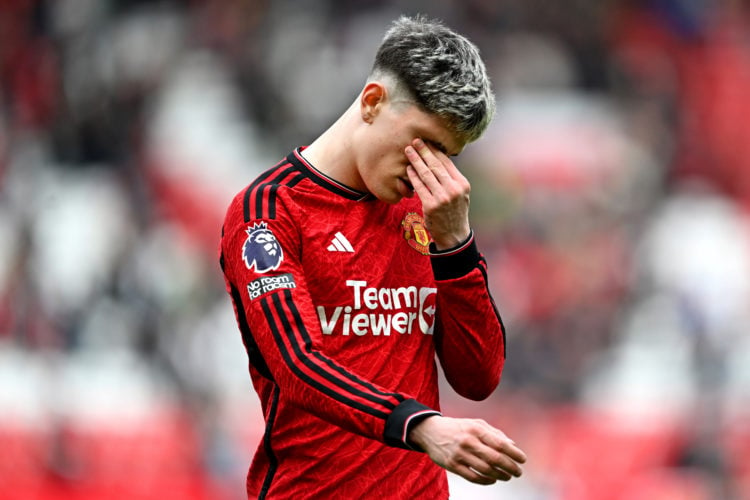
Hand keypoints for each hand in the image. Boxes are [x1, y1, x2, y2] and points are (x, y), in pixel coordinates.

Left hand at [405, 139, 470, 249]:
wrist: (454, 235)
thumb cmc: (455, 212)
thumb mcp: (460, 195)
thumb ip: (452, 179)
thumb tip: (439, 160)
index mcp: (462, 184)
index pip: (447, 163)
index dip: (435, 151)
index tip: (427, 142)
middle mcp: (454, 189)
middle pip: (436, 165)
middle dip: (424, 151)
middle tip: (415, 140)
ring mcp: (442, 198)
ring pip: (426, 174)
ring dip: (416, 161)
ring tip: (408, 151)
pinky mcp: (431, 206)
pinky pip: (419, 187)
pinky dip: (413, 177)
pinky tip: (408, 169)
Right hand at [408, 415, 525, 484]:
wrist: (430, 431)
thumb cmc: (458, 428)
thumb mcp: (476, 424)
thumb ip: (494, 433)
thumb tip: (512, 446)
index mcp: (476, 429)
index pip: (500, 444)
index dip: (514, 453)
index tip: (523, 460)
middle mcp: (468, 441)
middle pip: (495, 459)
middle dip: (510, 467)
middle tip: (518, 472)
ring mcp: (459, 454)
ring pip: (486, 470)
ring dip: (500, 476)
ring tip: (507, 477)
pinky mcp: (452, 465)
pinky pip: (473, 477)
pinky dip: (486, 480)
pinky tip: (493, 479)